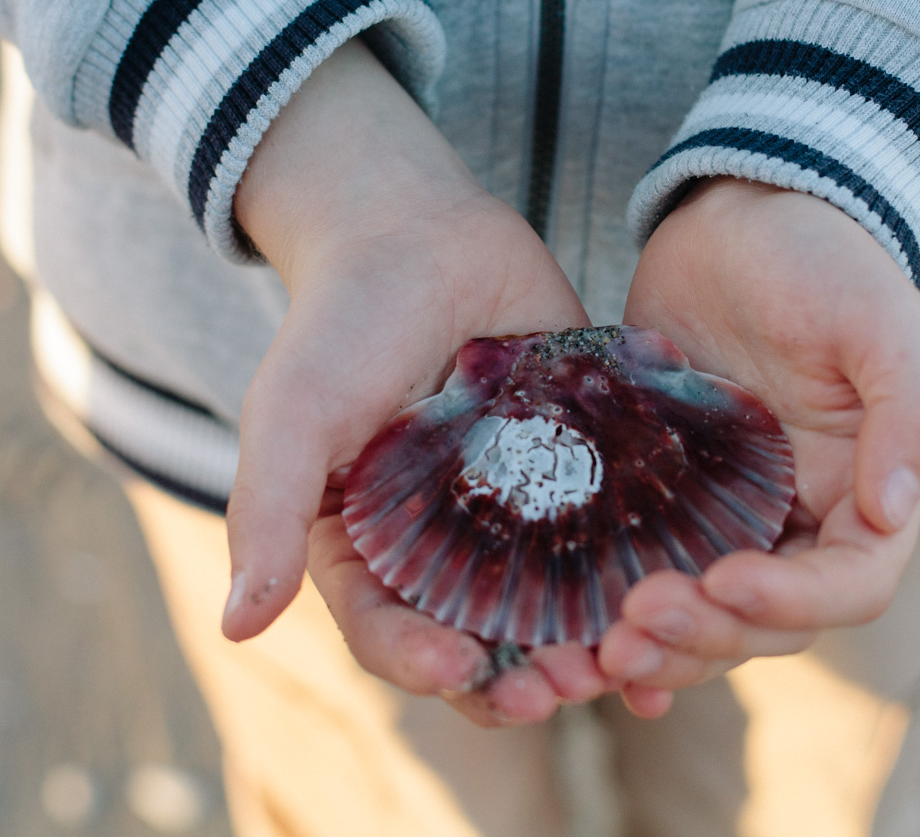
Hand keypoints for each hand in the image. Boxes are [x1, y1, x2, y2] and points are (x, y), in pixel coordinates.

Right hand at [224, 39, 613, 724]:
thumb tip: (235, 628)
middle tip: (559, 688)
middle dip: (521, 677)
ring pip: (561, 603)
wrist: (417, 230)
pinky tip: (685, 600)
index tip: (457, 668)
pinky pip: (619, 536)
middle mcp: (449, 547)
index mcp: (370, 552)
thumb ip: (265, 515)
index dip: (422, 662)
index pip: (394, 633)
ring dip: (591, 644)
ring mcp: (523, 510)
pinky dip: (647, 577)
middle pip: (486, 639)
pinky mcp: (586, 468)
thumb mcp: (292, 417)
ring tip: (622, 660)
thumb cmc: (338, 324)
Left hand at [599, 179, 919, 715]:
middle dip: (707, 635)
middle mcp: (802, 522)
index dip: (791, 600)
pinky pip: (644, 576)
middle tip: (635, 623)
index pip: (848, 585)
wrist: (742, 211)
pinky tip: (580, 652)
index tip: (724, 578)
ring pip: (704, 617)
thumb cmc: (824, 257)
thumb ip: (913, 406)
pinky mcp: (663, 500)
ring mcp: (729, 517)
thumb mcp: (881, 316)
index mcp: (867, 495)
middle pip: (767, 623)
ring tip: (598, 650)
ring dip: (661, 647)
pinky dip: (620, 625)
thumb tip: (893, 509)